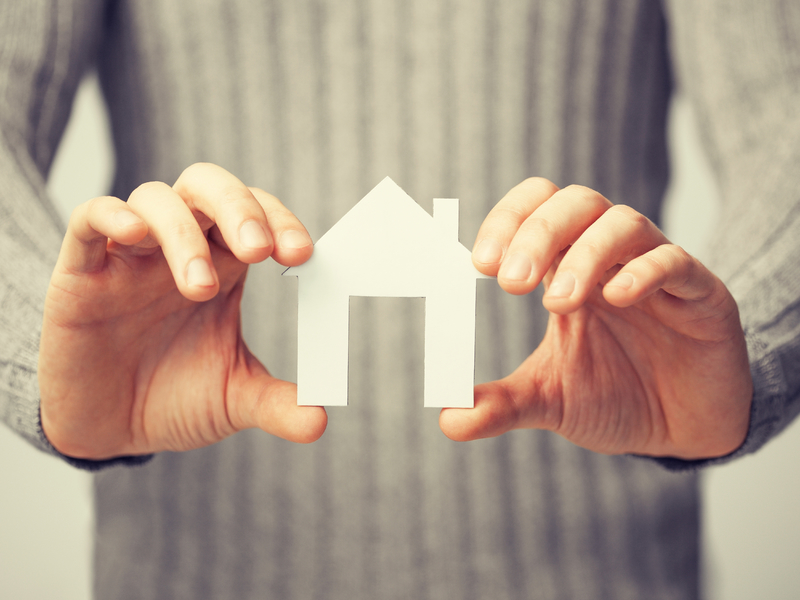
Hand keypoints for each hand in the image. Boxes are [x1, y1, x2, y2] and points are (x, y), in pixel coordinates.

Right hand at [39, 163, 326, 459]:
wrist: (106, 430)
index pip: (257, 216)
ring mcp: (129, 257)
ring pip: (155, 199)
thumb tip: (320, 421)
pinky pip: (88, 220)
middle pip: (210, 188)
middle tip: (260, 251)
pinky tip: (133, 234)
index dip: (280, 222)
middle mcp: (179, 249)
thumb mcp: (231, 401)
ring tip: (202, 288)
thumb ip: (275, 404)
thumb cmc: (172, 398)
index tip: (302, 255)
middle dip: (239, 209)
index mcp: (223, 265)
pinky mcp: (80, 273)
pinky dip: (110, 216)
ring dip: (183, 234)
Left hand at [439, 178, 751, 459]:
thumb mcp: (549, 400)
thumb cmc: (616, 396)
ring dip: (585, 255)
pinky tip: (616, 299)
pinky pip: (676, 262)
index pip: (537, 209)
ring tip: (557, 302)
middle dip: (537, 233)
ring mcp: (657, 272)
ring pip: (623, 224)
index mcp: (568, 267)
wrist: (682, 430)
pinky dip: (645, 271)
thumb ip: (501, 403)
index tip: (479, 264)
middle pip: (577, 203)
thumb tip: (447, 419)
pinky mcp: (702, 295)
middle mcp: (611, 258)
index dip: (508, 222)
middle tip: (511, 282)